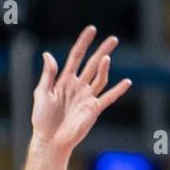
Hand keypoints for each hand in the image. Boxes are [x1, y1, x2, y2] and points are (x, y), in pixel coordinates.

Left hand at [30, 26, 130, 153]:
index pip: (76, 57)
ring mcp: (87, 97)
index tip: (92, 29)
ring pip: (99, 78)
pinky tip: (127, 82)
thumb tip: (48, 55)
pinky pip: (107, 98)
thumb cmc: (42, 119)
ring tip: (107, 58)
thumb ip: (48, 75)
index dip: (83, 43)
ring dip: (104, 68)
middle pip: (92, 64)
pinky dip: (117, 91)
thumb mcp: (42, 93)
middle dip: (102, 51)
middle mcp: (78, 86)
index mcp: (64, 80)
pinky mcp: (93, 110)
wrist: (50, 140)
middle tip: (113, 39)